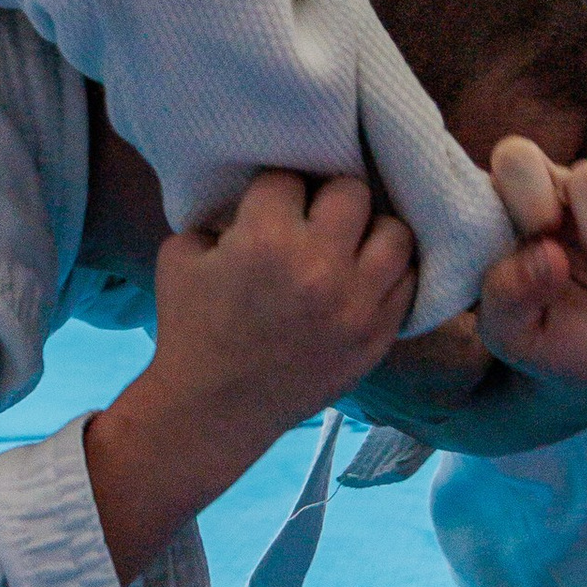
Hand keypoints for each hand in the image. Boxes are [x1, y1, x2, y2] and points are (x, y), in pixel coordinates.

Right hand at [85, 172, 417, 586]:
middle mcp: (319, 265)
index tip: (268, 207)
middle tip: (313, 217)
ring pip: (395, 232)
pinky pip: (407, 283)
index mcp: (265, 240)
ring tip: (349, 243)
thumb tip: (250, 191)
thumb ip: (216, 214)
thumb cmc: (191, 329)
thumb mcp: (180, 255)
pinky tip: (366, 275)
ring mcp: (356, 303)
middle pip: (351, 190)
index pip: (287, 178)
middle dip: (327, 198)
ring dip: (369, 232)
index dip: (274, 190)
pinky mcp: (377, 335)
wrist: (216, 409)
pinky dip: (387, 274)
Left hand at [477, 137, 586, 403]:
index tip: (520, 242)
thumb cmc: (562, 345)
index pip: (473, 184)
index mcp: (503, 226)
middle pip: (518, 155)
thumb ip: (507, 300)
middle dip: (530, 194)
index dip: (490, 200)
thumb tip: (543, 252)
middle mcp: (545, 202)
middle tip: (547, 238)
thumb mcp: (519, 340)